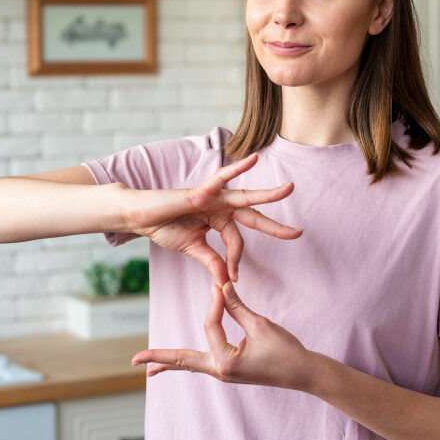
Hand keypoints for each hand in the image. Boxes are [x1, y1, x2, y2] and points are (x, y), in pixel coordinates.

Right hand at [124, 154, 300, 284]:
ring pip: (245, 197)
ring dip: (268, 194)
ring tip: (289, 189)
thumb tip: (227, 281)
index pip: (237, 242)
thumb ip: (213, 261)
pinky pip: (222, 177)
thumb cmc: (164, 227)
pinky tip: (254, 158)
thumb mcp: (194, 248)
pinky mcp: (200, 190)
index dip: (236, 261)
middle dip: (275, 226)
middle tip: (298, 233)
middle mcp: (220, 207)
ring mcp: (212, 197)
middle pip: (253, 217)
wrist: (140, 218)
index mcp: (219, 221)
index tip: (233, 279)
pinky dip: (237, 167)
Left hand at [131, 282, 313, 390]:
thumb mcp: (261, 325)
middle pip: (183, 361)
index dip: (216, 303)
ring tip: (148, 367)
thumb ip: (236, 307)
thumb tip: (218, 287)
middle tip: (134, 360)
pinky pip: (203, 364)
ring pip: (191, 365)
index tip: (220, 286)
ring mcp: (224, 374)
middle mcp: (221, 372)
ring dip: (170, 363)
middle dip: (159, 359)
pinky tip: (178, 363)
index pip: (211, 325)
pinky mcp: (230, 371)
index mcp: (227, 362)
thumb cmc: (286, 350)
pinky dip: (188, 361)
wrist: (305, 373)